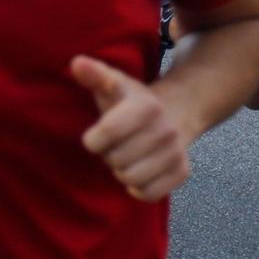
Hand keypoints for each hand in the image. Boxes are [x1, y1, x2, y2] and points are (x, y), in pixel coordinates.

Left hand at [69, 56, 193, 201]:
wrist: (174, 114)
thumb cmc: (131, 102)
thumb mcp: (113, 84)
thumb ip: (93, 75)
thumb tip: (76, 63)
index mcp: (147, 106)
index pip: (107, 134)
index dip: (93, 140)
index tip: (96, 136)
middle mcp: (165, 130)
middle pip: (116, 161)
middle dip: (109, 155)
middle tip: (116, 145)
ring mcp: (176, 152)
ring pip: (131, 179)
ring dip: (122, 172)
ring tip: (127, 156)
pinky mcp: (182, 173)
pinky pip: (148, 194)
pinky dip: (138, 188)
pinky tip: (139, 172)